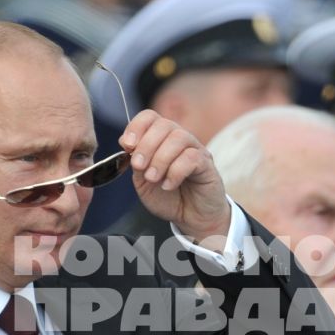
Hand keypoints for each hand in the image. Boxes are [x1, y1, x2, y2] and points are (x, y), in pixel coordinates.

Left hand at [120, 109, 229, 244]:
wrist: (191, 218)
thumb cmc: (168, 198)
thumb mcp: (143, 182)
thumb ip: (136, 164)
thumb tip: (127, 145)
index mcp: (161, 139)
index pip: (150, 117)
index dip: (136, 127)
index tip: (127, 146)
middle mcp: (180, 139)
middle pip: (163, 125)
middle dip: (146, 146)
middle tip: (139, 167)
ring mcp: (196, 150)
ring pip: (178, 138)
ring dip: (160, 159)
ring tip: (153, 178)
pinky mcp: (207, 165)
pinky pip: (192, 158)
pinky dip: (175, 172)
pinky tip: (168, 185)